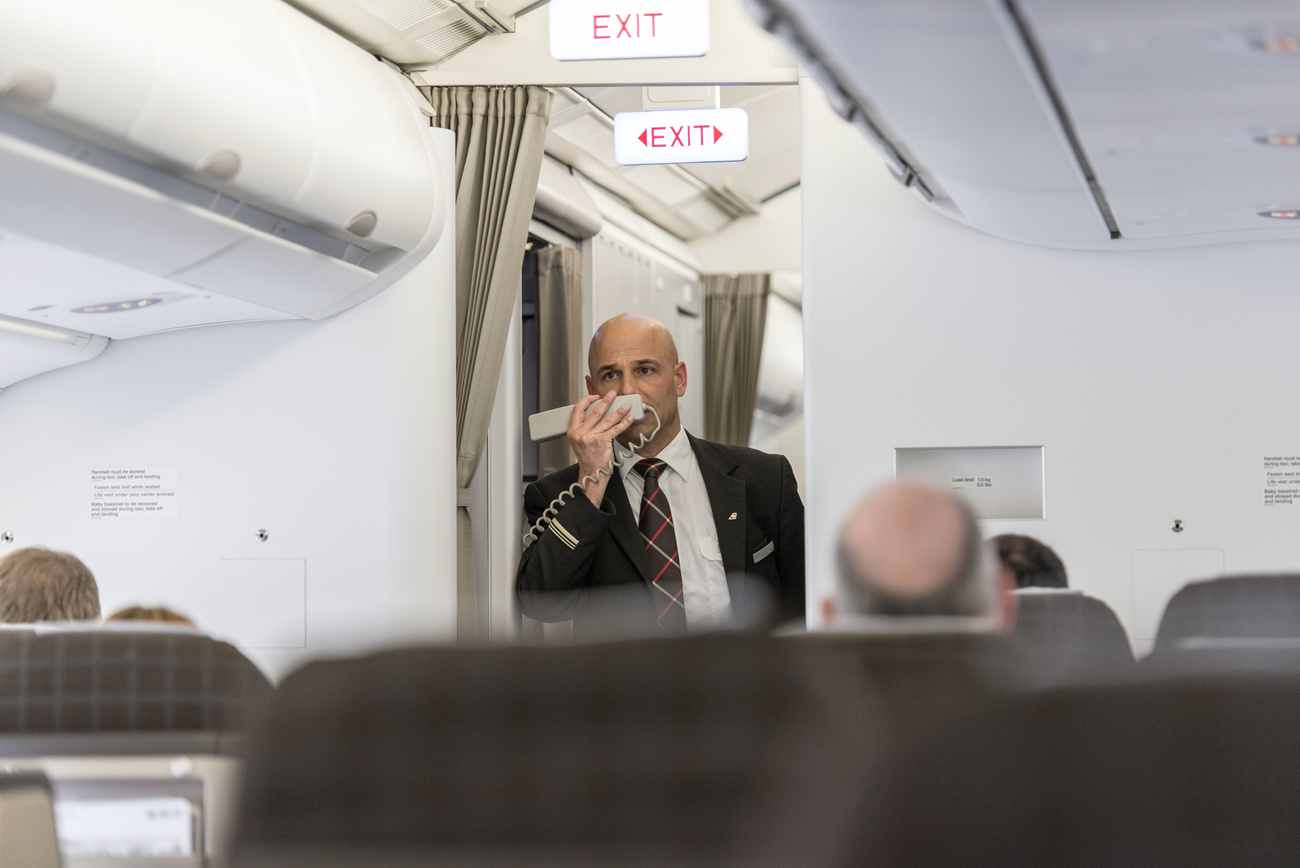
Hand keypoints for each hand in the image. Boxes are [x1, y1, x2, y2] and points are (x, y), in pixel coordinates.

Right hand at [569, 391, 634, 505]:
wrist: (592, 473)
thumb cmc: (588, 458)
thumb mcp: (579, 442)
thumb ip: (585, 428)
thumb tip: (598, 413)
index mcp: (573, 431)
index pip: (578, 410)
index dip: (587, 400)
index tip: (596, 396)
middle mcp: (580, 433)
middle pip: (595, 412)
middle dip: (606, 401)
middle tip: (613, 394)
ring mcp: (590, 437)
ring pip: (607, 420)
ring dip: (619, 411)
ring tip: (626, 405)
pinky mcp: (602, 442)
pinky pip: (615, 429)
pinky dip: (624, 423)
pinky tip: (629, 418)